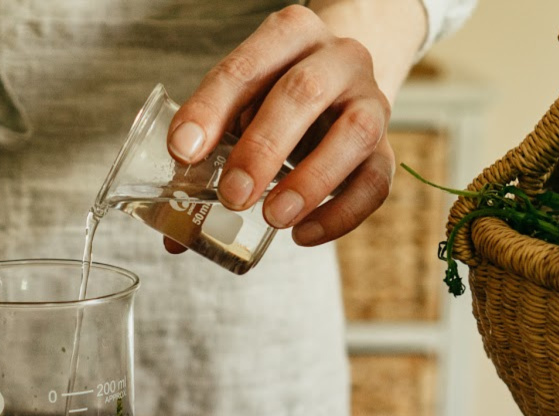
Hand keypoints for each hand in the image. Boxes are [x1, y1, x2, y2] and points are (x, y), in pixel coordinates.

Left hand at [166, 4, 394, 246]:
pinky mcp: (386, 146)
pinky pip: (376, 181)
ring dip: (311, 181)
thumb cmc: (276, 98)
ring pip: (354, 134)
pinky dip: (341, 213)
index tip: (182, 152)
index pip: (245, 67)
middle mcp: (337, 58)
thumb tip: (173, 236)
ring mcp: (370, 100)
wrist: (341, 87)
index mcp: (289, 35)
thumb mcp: (240, 105)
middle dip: (264, 147)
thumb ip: (207, 154)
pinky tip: (303, 234)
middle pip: (304, 92)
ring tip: (273, 218)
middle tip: (232, 195)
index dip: (211, 110)